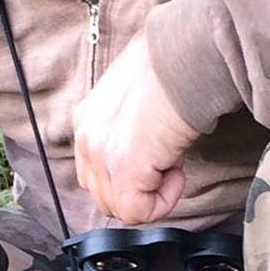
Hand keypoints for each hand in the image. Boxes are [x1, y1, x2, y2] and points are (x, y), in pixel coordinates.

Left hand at [72, 33, 199, 223]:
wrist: (183, 58)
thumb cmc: (170, 67)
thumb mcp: (135, 99)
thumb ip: (128, 128)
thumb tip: (147, 150)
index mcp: (87, 119)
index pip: (95, 172)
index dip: (130, 174)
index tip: (156, 155)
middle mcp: (86, 137)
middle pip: (102, 194)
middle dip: (137, 189)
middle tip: (165, 161)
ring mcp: (100, 154)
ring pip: (118, 206)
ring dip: (150, 193)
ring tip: (171, 160)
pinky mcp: (123, 170)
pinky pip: (137, 212)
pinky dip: (162, 201)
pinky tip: (176, 168)